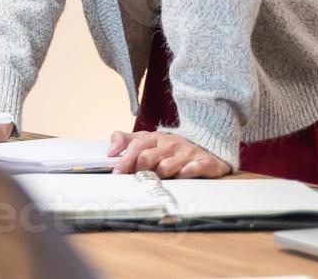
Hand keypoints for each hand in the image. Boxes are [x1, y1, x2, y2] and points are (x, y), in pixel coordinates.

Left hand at [108, 130, 231, 178]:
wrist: (208, 146)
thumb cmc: (172, 148)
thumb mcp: (148, 140)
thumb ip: (127, 141)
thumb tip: (110, 151)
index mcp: (155, 138)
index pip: (136, 146)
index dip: (125, 160)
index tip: (117, 173)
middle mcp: (170, 144)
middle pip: (148, 157)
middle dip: (140, 171)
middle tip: (139, 179)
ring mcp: (187, 153)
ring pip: (166, 167)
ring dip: (159, 176)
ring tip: (160, 180)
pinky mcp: (203, 162)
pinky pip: (191, 171)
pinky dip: (183, 176)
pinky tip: (181, 178)